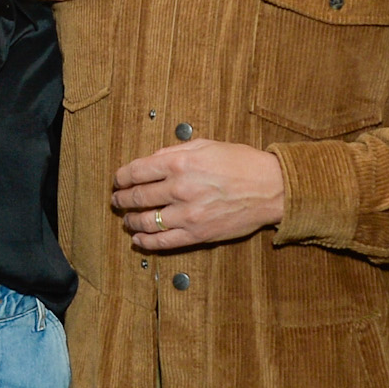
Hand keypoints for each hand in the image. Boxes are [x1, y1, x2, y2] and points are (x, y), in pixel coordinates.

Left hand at [112, 140, 285, 249]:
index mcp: (180, 163)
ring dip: (130, 220)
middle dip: (122, 199)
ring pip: (145, 221)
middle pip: (137, 197)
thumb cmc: (242, 163)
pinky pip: (163, 242)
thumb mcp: (206, 145)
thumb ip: (174, 150)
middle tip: (117, 200)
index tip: (118, 180)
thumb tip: (151, 159)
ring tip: (126, 219)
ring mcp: (187, 214)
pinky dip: (145, 241)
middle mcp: (180, 188)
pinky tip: (138, 238)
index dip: (121, 177)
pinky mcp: (197, 234)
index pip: (136, 171)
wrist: (270, 188)